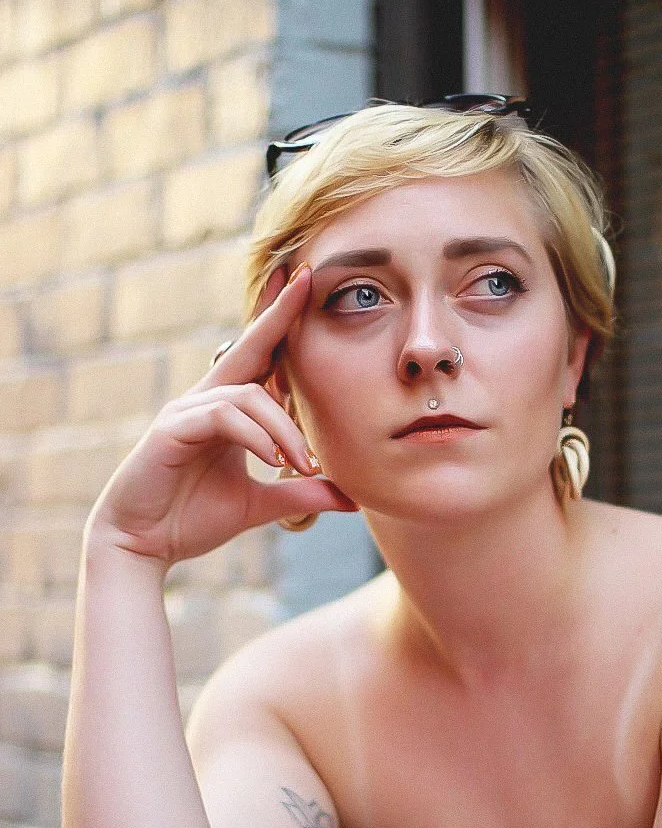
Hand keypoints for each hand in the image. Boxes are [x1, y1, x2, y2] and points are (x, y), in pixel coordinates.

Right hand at [87, 265, 356, 567]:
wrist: (143, 546)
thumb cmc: (192, 519)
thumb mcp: (259, 505)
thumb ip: (301, 494)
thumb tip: (352, 496)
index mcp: (225, 411)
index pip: (259, 358)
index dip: (280, 321)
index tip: (305, 284)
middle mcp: (204, 401)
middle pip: (246, 347)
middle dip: (276, 313)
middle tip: (305, 281)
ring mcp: (185, 412)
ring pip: (247, 396)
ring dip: (283, 429)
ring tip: (304, 465)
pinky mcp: (171, 430)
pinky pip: (223, 417)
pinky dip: (255, 436)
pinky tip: (274, 459)